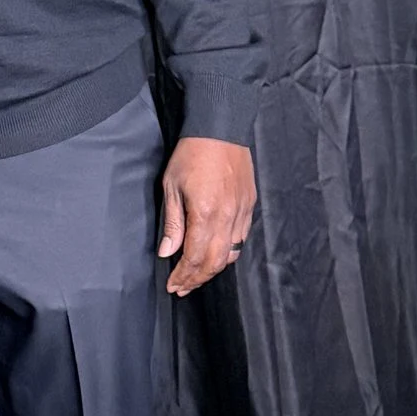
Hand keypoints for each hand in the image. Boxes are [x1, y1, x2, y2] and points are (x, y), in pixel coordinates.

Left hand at [158, 137, 256, 295]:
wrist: (221, 128)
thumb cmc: (192, 154)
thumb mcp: (172, 187)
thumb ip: (172, 223)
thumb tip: (167, 252)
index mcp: (206, 213)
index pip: (195, 257)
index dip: (183, 275)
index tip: (173, 285)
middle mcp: (228, 217)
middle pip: (215, 262)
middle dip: (198, 279)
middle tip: (183, 287)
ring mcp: (242, 212)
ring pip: (231, 253)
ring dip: (213, 269)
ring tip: (197, 275)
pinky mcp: (249, 205)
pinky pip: (241, 238)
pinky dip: (227, 251)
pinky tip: (216, 253)